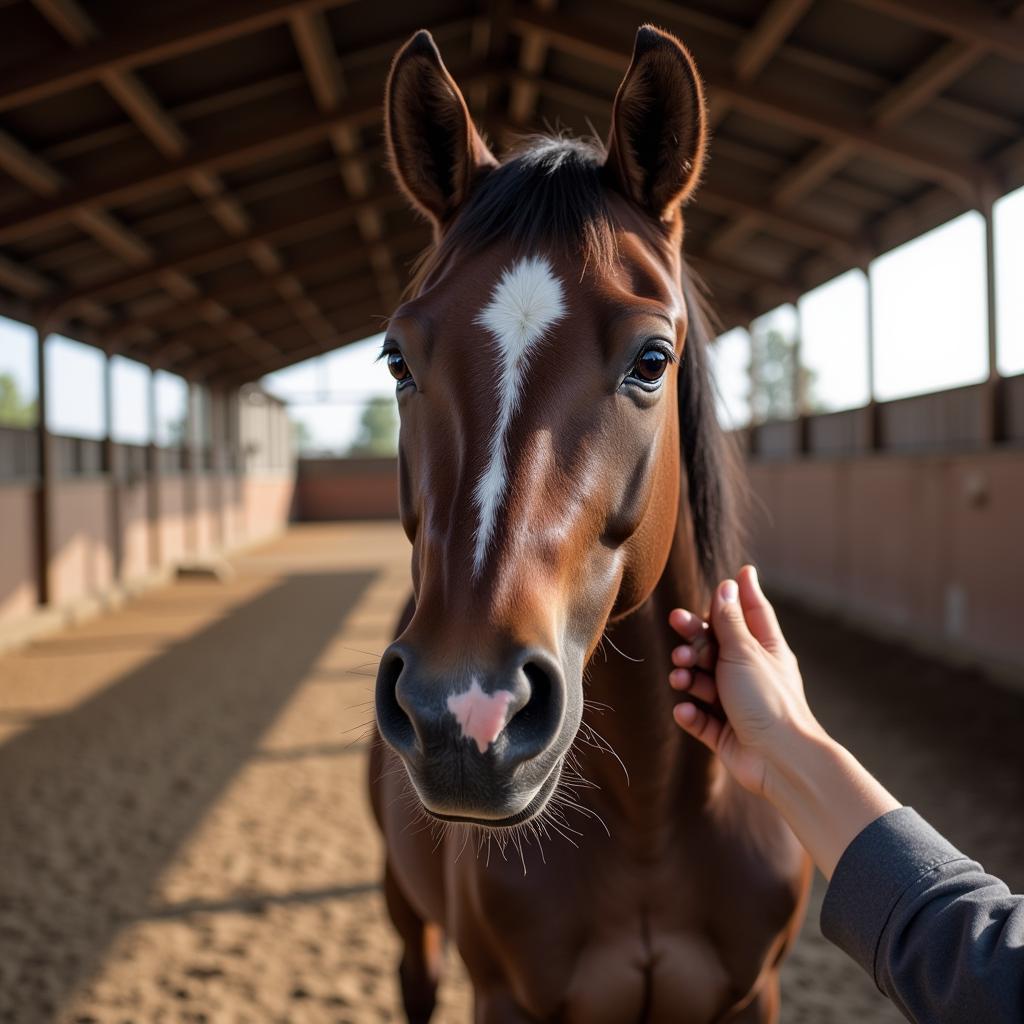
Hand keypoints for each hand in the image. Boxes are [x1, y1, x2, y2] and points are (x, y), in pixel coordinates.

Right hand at [668, 565, 824, 799]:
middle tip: (677, 623)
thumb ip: (730, 621)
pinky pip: (699, 717)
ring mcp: (736, 704)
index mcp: (764, 650)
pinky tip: (686, 710)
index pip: (753, 613)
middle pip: (717, 644)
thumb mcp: (744, 652)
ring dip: (687, 675)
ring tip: (682, 676)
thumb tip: (728, 584)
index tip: (739, 572)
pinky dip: (690, 713)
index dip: (744, 593)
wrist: (780, 760)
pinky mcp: (724, 732)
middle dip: (695, 634)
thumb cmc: (768, 701)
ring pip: (701, 680)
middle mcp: (750, 673)